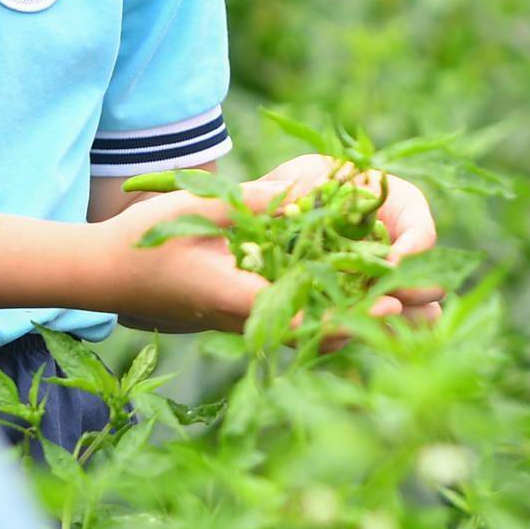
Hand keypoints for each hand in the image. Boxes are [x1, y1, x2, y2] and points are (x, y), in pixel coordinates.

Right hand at [101, 153, 433, 333]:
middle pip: (319, 328)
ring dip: (359, 324)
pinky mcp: (244, 316)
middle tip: (424, 316)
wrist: (105, 272)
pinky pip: (296, 322)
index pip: (302, 311)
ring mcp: (245, 322)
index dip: (348, 311)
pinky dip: (334, 318)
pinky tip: (369, 310)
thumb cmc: (142, 239)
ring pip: (312, 330)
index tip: (389, 307)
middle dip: (369, 323)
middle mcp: (245, 318)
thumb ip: (245, 205)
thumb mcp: (194, 211)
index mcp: (234, 296)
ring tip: (413, 320)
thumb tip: (294, 198)